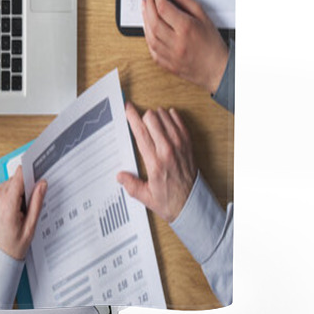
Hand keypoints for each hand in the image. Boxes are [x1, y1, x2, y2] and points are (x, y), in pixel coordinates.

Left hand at [0, 166, 46, 260]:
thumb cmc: (13, 245)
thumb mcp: (30, 226)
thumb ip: (37, 202)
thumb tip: (42, 183)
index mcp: (7, 204)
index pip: (19, 176)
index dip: (30, 174)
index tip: (37, 177)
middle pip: (15, 179)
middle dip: (25, 188)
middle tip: (28, 205)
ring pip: (9, 183)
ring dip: (17, 192)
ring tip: (19, 210)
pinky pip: (3, 189)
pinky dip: (10, 195)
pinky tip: (12, 209)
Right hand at [118, 102, 196, 223]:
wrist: (193, 205)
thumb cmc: (170, 201)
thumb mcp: (146, 197)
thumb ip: (131, 185)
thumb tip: (120, 176)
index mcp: (155, 162)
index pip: (141, 132)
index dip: (132, 117)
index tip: (128, 109)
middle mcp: (168, 150)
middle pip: (152, 119)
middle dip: (144, 117)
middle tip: (141, 122)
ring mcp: (180, 145)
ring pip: (165, 117)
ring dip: (157, 116)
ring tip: (153, 122)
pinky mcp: (188, 144)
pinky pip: (180, 122)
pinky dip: (172, 117)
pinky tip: (167, 118)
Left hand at [142, 0, 229, 93]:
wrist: (217, 68)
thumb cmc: (212, 43)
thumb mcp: (203, 16)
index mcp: (186, 28)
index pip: (163, 7)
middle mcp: (176, 42)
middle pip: (153, 19)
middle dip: (148, 4)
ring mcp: (169, 54)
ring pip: (149, 33)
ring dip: (144, 18)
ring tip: (145, 7)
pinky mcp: (165, 63)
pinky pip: (150, 47)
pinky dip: (147, 34)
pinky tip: (148, 26)